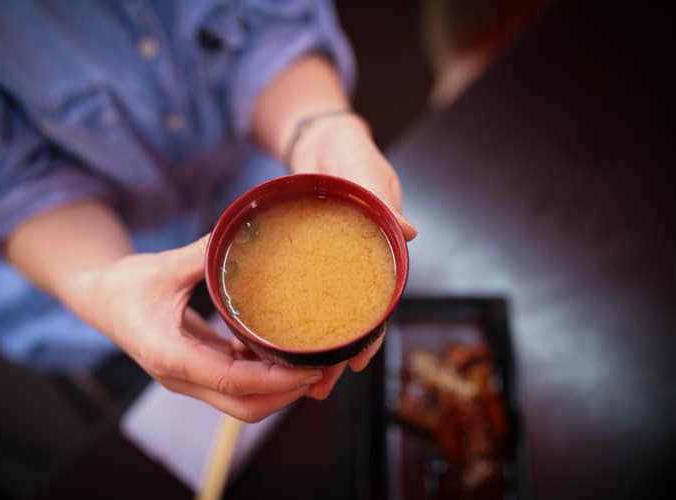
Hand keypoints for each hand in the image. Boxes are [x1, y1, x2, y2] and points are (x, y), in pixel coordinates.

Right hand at [72, 234, 324, 421]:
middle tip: (321, 367)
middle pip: (245, 407)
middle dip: (287, 393)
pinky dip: (263, 373)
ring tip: (310, 359)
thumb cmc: (125, 285)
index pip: (233, 382)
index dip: (275, 380)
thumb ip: (202, 254)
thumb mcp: (164, 266)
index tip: (307, 368)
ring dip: (278, 387)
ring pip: (243, 401)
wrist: (98, 300)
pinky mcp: (196, 371)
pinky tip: (278, 346)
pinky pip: (236, 384)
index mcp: (171, 356)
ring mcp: (189, 378)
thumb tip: (240, 233)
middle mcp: (182, 377)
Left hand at [290, 113, 417, 379]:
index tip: (358, 363)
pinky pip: (291, 291)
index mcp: (374, 254)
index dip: (368, 333)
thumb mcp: (369, 174)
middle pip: (343, 318)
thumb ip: (385, 202)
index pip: (375, 302)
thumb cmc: (353, 154)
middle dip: (333, 354)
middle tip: (315, 386)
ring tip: (288, 374)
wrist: (322, 140)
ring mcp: (324, 265)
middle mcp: (349, 266)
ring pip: (316, 312)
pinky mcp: (300, 258)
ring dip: (305, 343)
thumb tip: (410, 232)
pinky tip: (265, 335)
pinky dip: (281, 314)